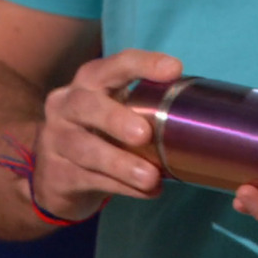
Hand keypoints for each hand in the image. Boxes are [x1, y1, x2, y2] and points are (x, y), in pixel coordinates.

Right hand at [32, 49, 182, 220]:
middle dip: (115, 118)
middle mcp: (65, 106)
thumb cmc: (101, 136)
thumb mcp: (117, 115)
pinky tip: (146, 192)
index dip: (142, 65)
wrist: (56, 178)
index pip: (113, 66)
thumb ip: (146, 112)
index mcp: (88, 83)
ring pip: (86, 149)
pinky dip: (122, 187)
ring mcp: (56, 141)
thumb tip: (201, 121)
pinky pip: (90, 180)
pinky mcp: (58, 174)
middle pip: (85, 105)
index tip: (174, 70)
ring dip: (121, 164)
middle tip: (144, 134)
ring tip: (151, 177)